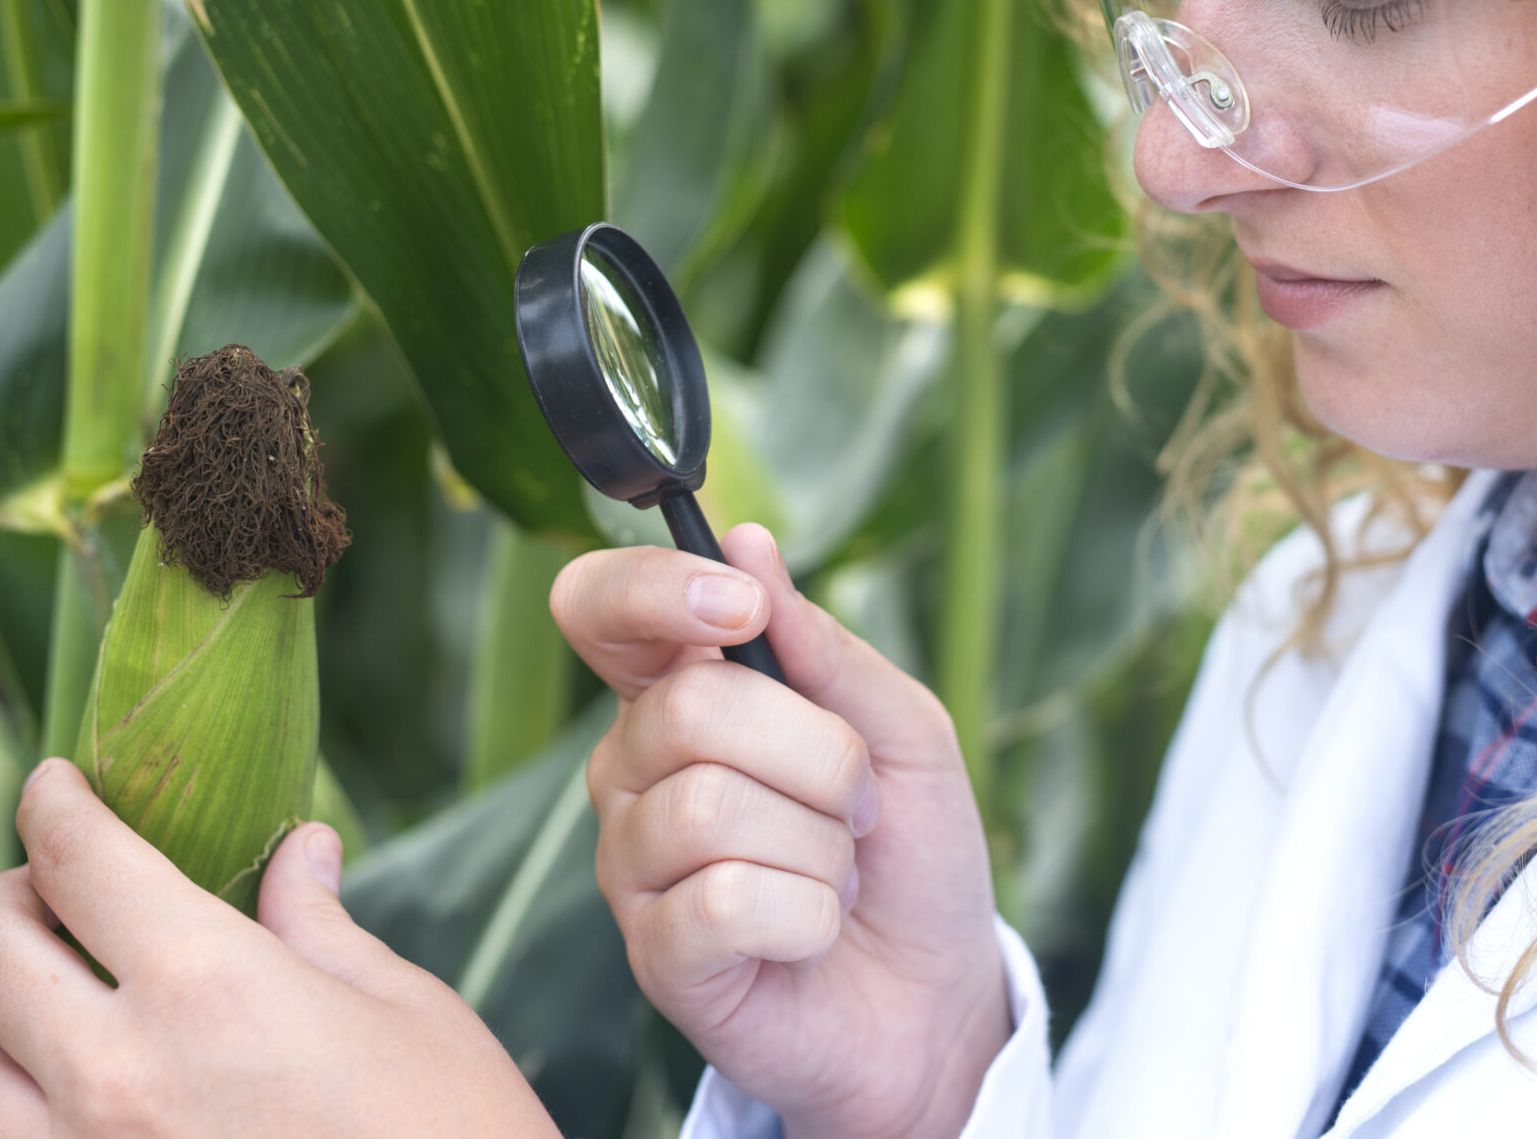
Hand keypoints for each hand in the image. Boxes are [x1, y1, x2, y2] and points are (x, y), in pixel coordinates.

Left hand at [0, 759, 557, 1137]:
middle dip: (11, 900)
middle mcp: (118, 1074)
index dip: (52, 805)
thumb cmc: (455, 1134)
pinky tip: (83, 1104)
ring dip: (4, 1027)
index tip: (53, 787)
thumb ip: (321, 927)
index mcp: (208, 986)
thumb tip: (301, 851)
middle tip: (52, 891)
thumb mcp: (405, 1013)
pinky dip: (23, 1120)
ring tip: (62, 1013)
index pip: (77, 860)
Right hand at [553, 524, 1010, 1138]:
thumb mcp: (901, 730)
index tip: (741, 608)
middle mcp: (635, 771)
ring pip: (711, 808)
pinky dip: (808, 914)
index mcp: (682, 695)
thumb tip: (748, 543)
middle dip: (817, 754)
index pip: (599, 610)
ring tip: (836, 875)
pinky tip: (813, 930)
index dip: (653, 591)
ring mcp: (635, 865)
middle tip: (856, 803)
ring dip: (820, 846)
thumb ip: (824, 645)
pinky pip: (726, 901)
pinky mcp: (657, 955)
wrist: (936, 994)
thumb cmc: (909, 853)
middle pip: (689, 709)